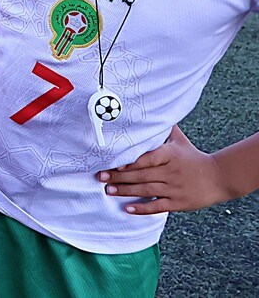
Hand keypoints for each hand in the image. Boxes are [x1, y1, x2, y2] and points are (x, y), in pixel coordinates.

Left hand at [100, 126, 234, 213]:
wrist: (219, 178)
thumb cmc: (194, 157)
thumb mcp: (180, 141)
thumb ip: (164, 128)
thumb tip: (152, 111)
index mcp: (170, 155)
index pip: (146, 158)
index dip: (129, 162)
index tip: (112, 163)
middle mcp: (171, 172)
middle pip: (142, 175)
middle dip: (119, 177)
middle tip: (101, 177)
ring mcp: (175, 189)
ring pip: (146, 190)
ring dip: (126, 191)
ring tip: (108, 190)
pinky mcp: (178, 203)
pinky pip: (158, 206)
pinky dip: (142, 209)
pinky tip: (128, 209)